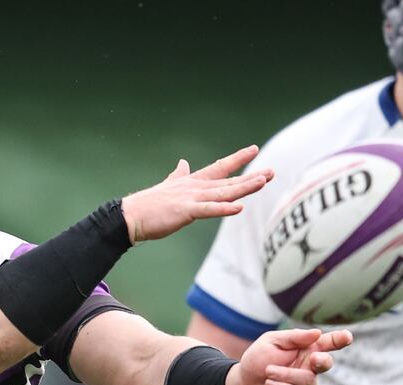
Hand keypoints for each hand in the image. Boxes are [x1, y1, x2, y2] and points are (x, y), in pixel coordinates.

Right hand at [121, 146, 273, 244]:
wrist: (130, 216)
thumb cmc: (149, 205)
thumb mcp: (167, 186)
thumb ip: (178, 175)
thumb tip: (183, 163)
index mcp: (191, 182)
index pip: (219, 168)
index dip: (237, 159)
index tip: (254, 150)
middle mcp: (195, 187)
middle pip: (228, 180)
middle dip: (251, 176)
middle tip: (272, 172)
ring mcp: (191, 199)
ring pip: (223, 193)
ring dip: (244, 187)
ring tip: (263, 181)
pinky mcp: (185, 212)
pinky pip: (209, 210)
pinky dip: (224, 209)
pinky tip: (238, 208)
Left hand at [225, 328, 352, 384]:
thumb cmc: (257, 361)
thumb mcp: (271, 342)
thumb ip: (293, 337)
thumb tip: (317, 333)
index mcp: (305, 350)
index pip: (326, 343)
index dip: (338, 340)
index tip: (348, 336)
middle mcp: (309, 368)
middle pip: (326, 363)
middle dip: (323, 360)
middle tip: (314, 358)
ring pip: (308, 380)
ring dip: (287, 375)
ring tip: (268, 372)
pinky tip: (270, 384)